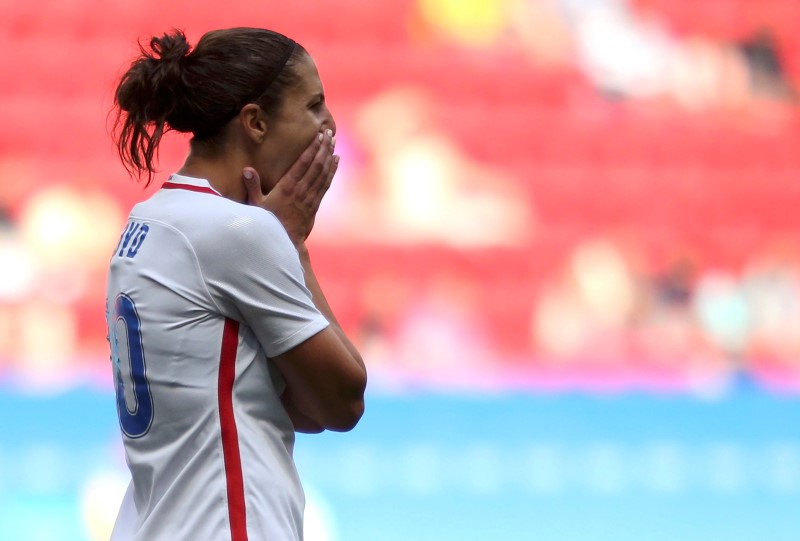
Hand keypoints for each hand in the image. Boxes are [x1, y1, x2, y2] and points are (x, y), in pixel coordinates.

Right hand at [242, 129, 337, 245]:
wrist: (283, 243)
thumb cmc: (267, 223)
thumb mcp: (256, 205)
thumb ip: (252, 186)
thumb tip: (247, 169)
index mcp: (287, 187)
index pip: (303, 163)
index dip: (312, 148)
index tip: (319, 135)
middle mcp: (301, 191)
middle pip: (317, 165)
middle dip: (324, 147)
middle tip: (329, 133)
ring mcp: (310, 198)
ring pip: (323, 173)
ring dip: (329, 156)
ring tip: (333, 142)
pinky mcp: (315, 205)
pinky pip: (326, 184)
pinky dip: (332, 171)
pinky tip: (336, 161)